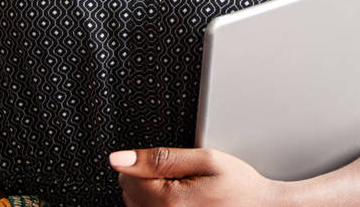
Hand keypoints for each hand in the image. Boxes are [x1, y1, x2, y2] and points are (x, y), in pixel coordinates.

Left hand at [109, 147, 289, 205]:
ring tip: (186, 192)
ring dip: (153, 196)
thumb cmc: (240, 188)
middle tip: (184, 178)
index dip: (146, 163)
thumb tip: (119, 159)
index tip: (172, 165)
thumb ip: (160, 158)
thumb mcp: (206, 160)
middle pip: (128, 192)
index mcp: (167, 201)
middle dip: (149, 179)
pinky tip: (182, 204)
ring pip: (136, 206)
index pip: (125, 175)